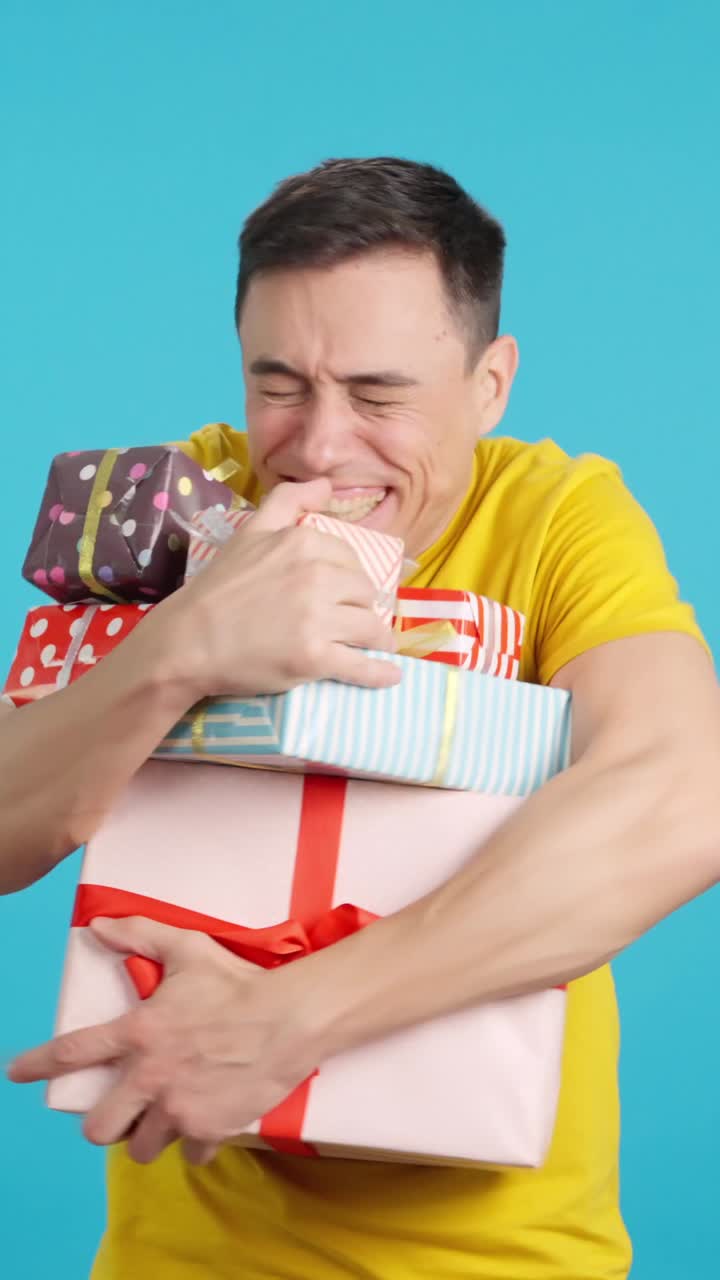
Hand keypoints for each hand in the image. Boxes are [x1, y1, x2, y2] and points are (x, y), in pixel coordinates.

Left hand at [7, 916, 318, 1165]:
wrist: (291, 1017)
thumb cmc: (238, 982)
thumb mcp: (187, 949)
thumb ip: (139, 935)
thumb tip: (98, 926)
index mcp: (139, 1032)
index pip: (73, 1052)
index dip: (37, 1064)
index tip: (16, 1073)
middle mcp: (151, 1077)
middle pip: (98, 1128)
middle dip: (104, 1124)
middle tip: (123, 1110)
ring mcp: (179, 1108)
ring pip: (140, 1148)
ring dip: (150, 1135)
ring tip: (166, 1116)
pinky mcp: (209, 1128)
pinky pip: (189, 1154)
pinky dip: (195, 1142)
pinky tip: (206, 1121)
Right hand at [157, 478, 401, 699]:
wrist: (186, 642)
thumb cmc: (217, 588)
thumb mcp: (249, 531)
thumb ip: (288, 500)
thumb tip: (327, 484)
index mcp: (304, 543)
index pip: (351, 560)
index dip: (349, 578)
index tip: (341, 594)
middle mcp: (316, 576)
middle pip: (365, 593)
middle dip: (361, 607)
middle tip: (349, 621)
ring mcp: (317, 619)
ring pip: (370, 627)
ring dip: (376, 639)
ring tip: (373, 646)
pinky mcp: (314, 658)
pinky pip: (363, 665)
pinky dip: (379, 672)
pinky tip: (389, 674)